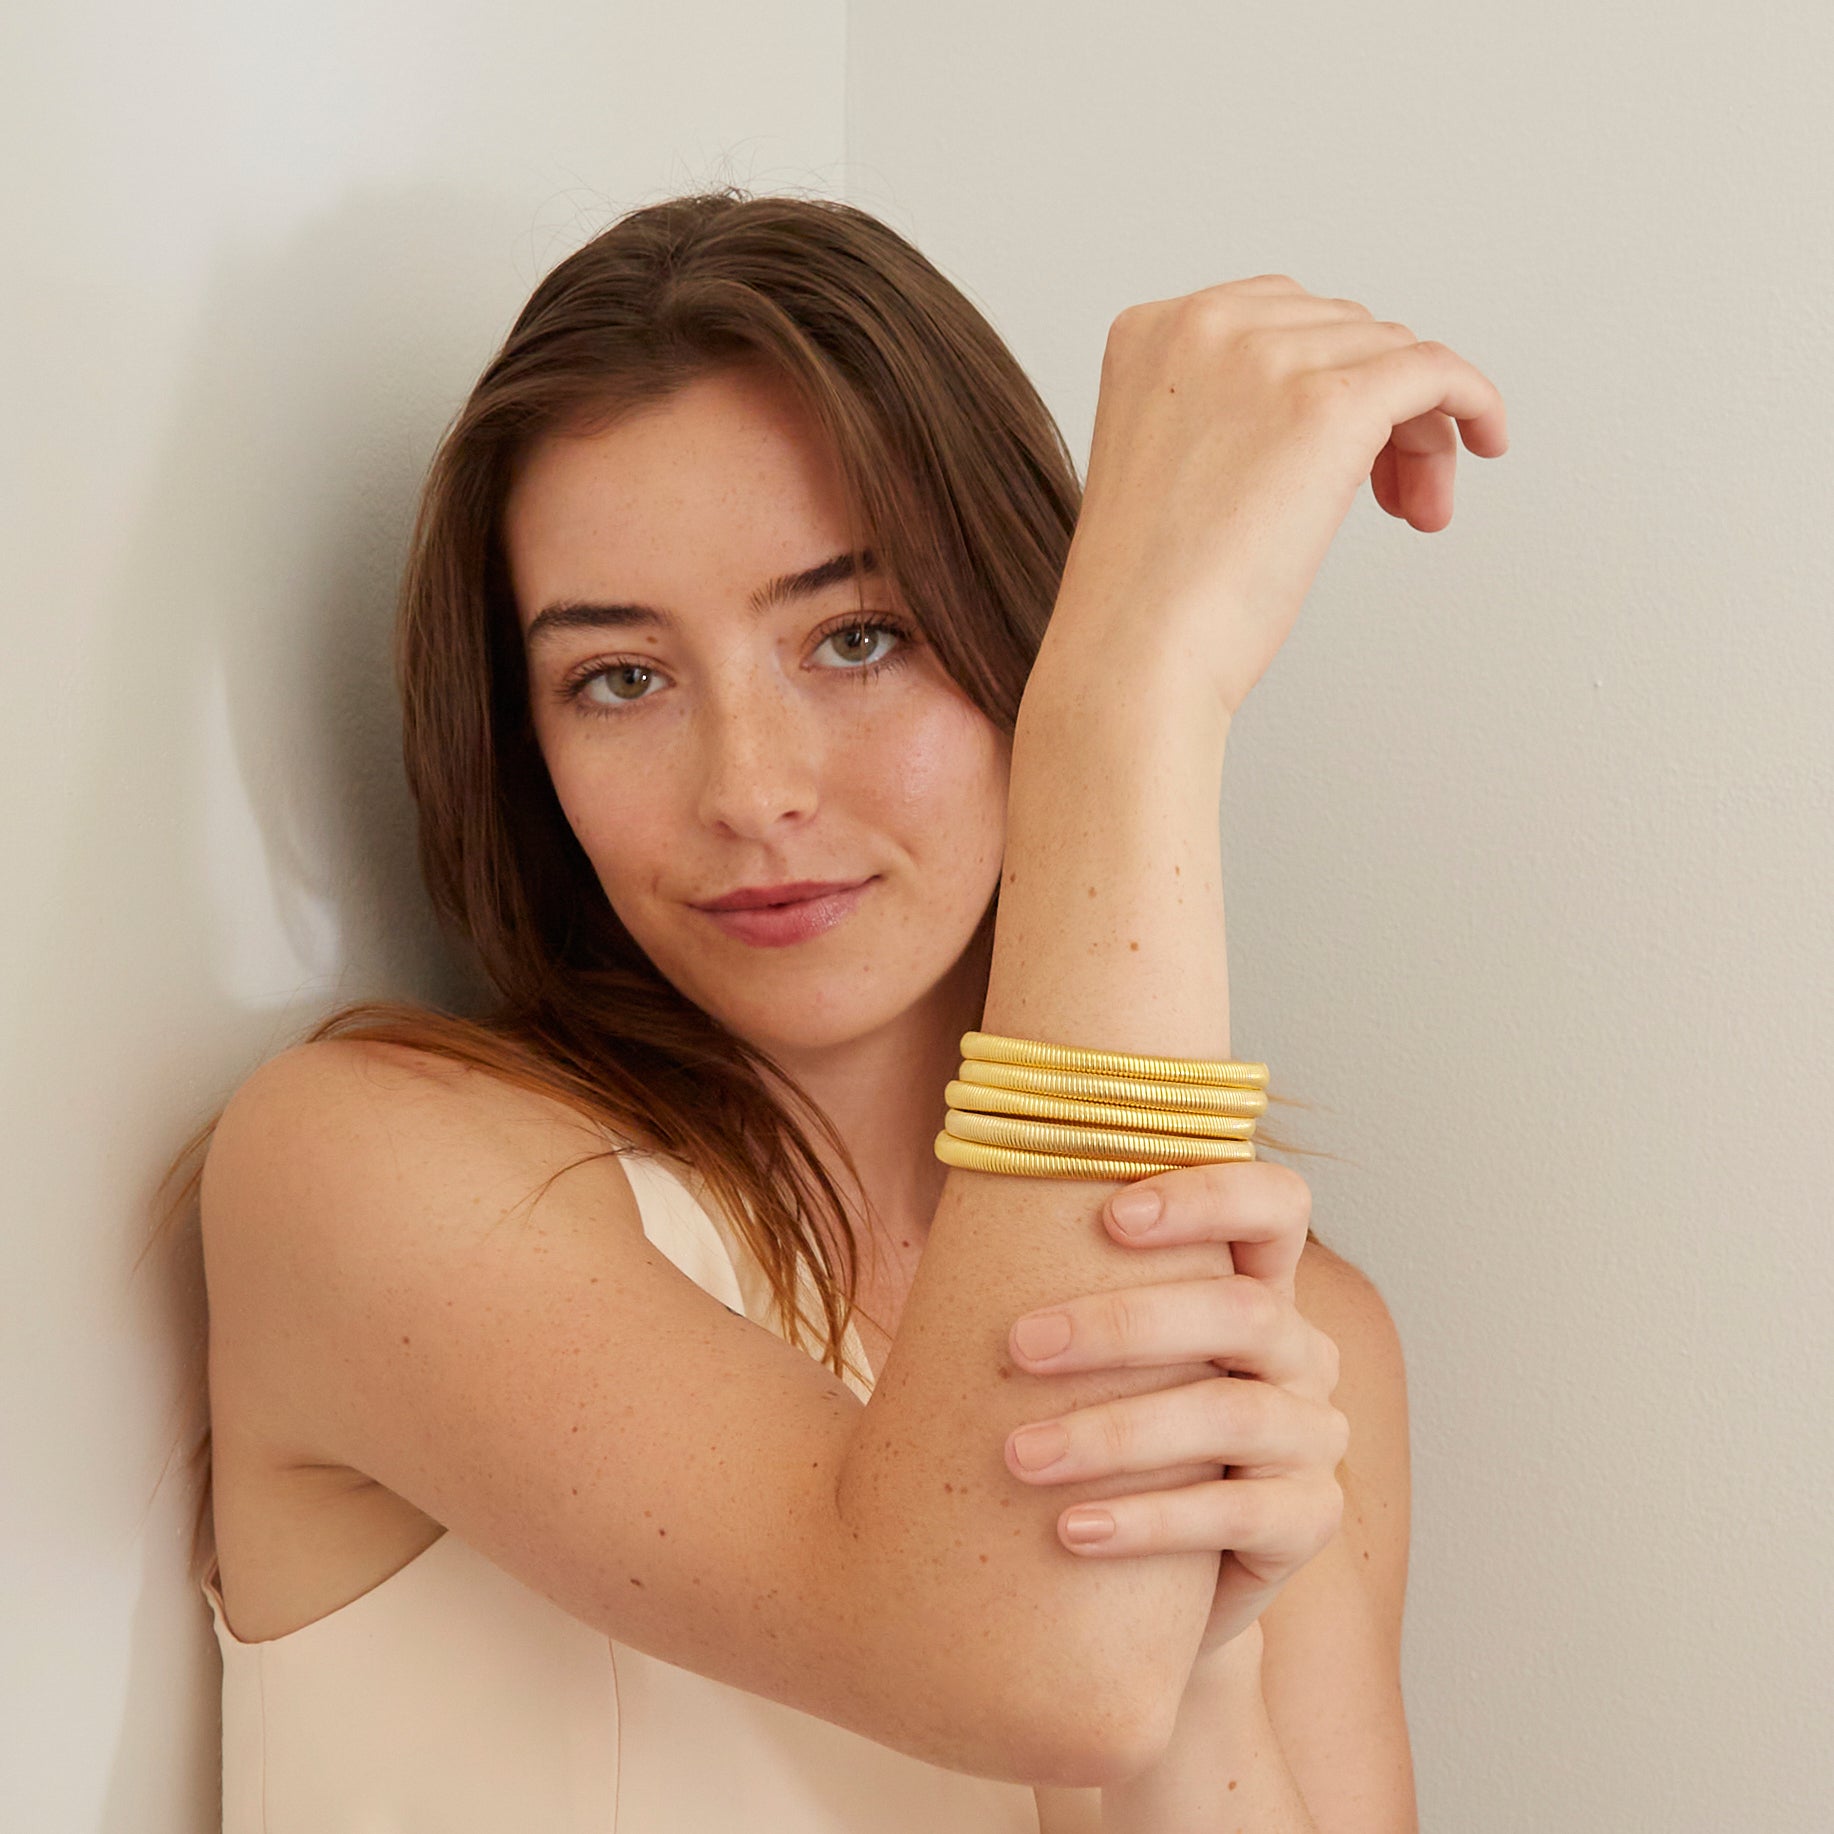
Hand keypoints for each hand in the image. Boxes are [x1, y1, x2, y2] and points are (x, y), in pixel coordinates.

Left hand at [1001, 1161, 1346, 1662]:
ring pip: (1234, 1415)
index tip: (1109, 1216)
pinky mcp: (1309, 1520)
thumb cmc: (1106, 1427)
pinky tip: (1070, 1528)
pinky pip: (1237, 1515)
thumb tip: (962, 1214)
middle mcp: (1299, 1349)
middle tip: (1019, 1346)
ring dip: (1114, 1434)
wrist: (1158, 1570)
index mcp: (1255, 1280)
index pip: (1275, 1202)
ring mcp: (1312, 1436)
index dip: (1207, 1196)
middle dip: (1122, 1325)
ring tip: (1018, 1456)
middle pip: (1242, 1310)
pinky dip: (1146, 1521)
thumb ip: (1076, 1280)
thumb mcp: (1103, 1351)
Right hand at [1039, 274, 1509, 721]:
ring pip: (1392, 355)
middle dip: (1378, 408)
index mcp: (1150, 332)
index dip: (1328, 376)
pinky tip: (1484, 440)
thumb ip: (1229, 408)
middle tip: (1389, 494)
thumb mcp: (1172, 462)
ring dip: (1416, 432)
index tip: (1345, 444)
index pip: (1280, 317)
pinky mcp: (1330, 403)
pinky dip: (1472, 400)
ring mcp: (1267, 358)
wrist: (1136, 651)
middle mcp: (1205, 326)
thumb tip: (1335, 399)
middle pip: (1342, 331)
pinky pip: (1435, 372)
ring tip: (1408, 508)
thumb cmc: (1148, 593)